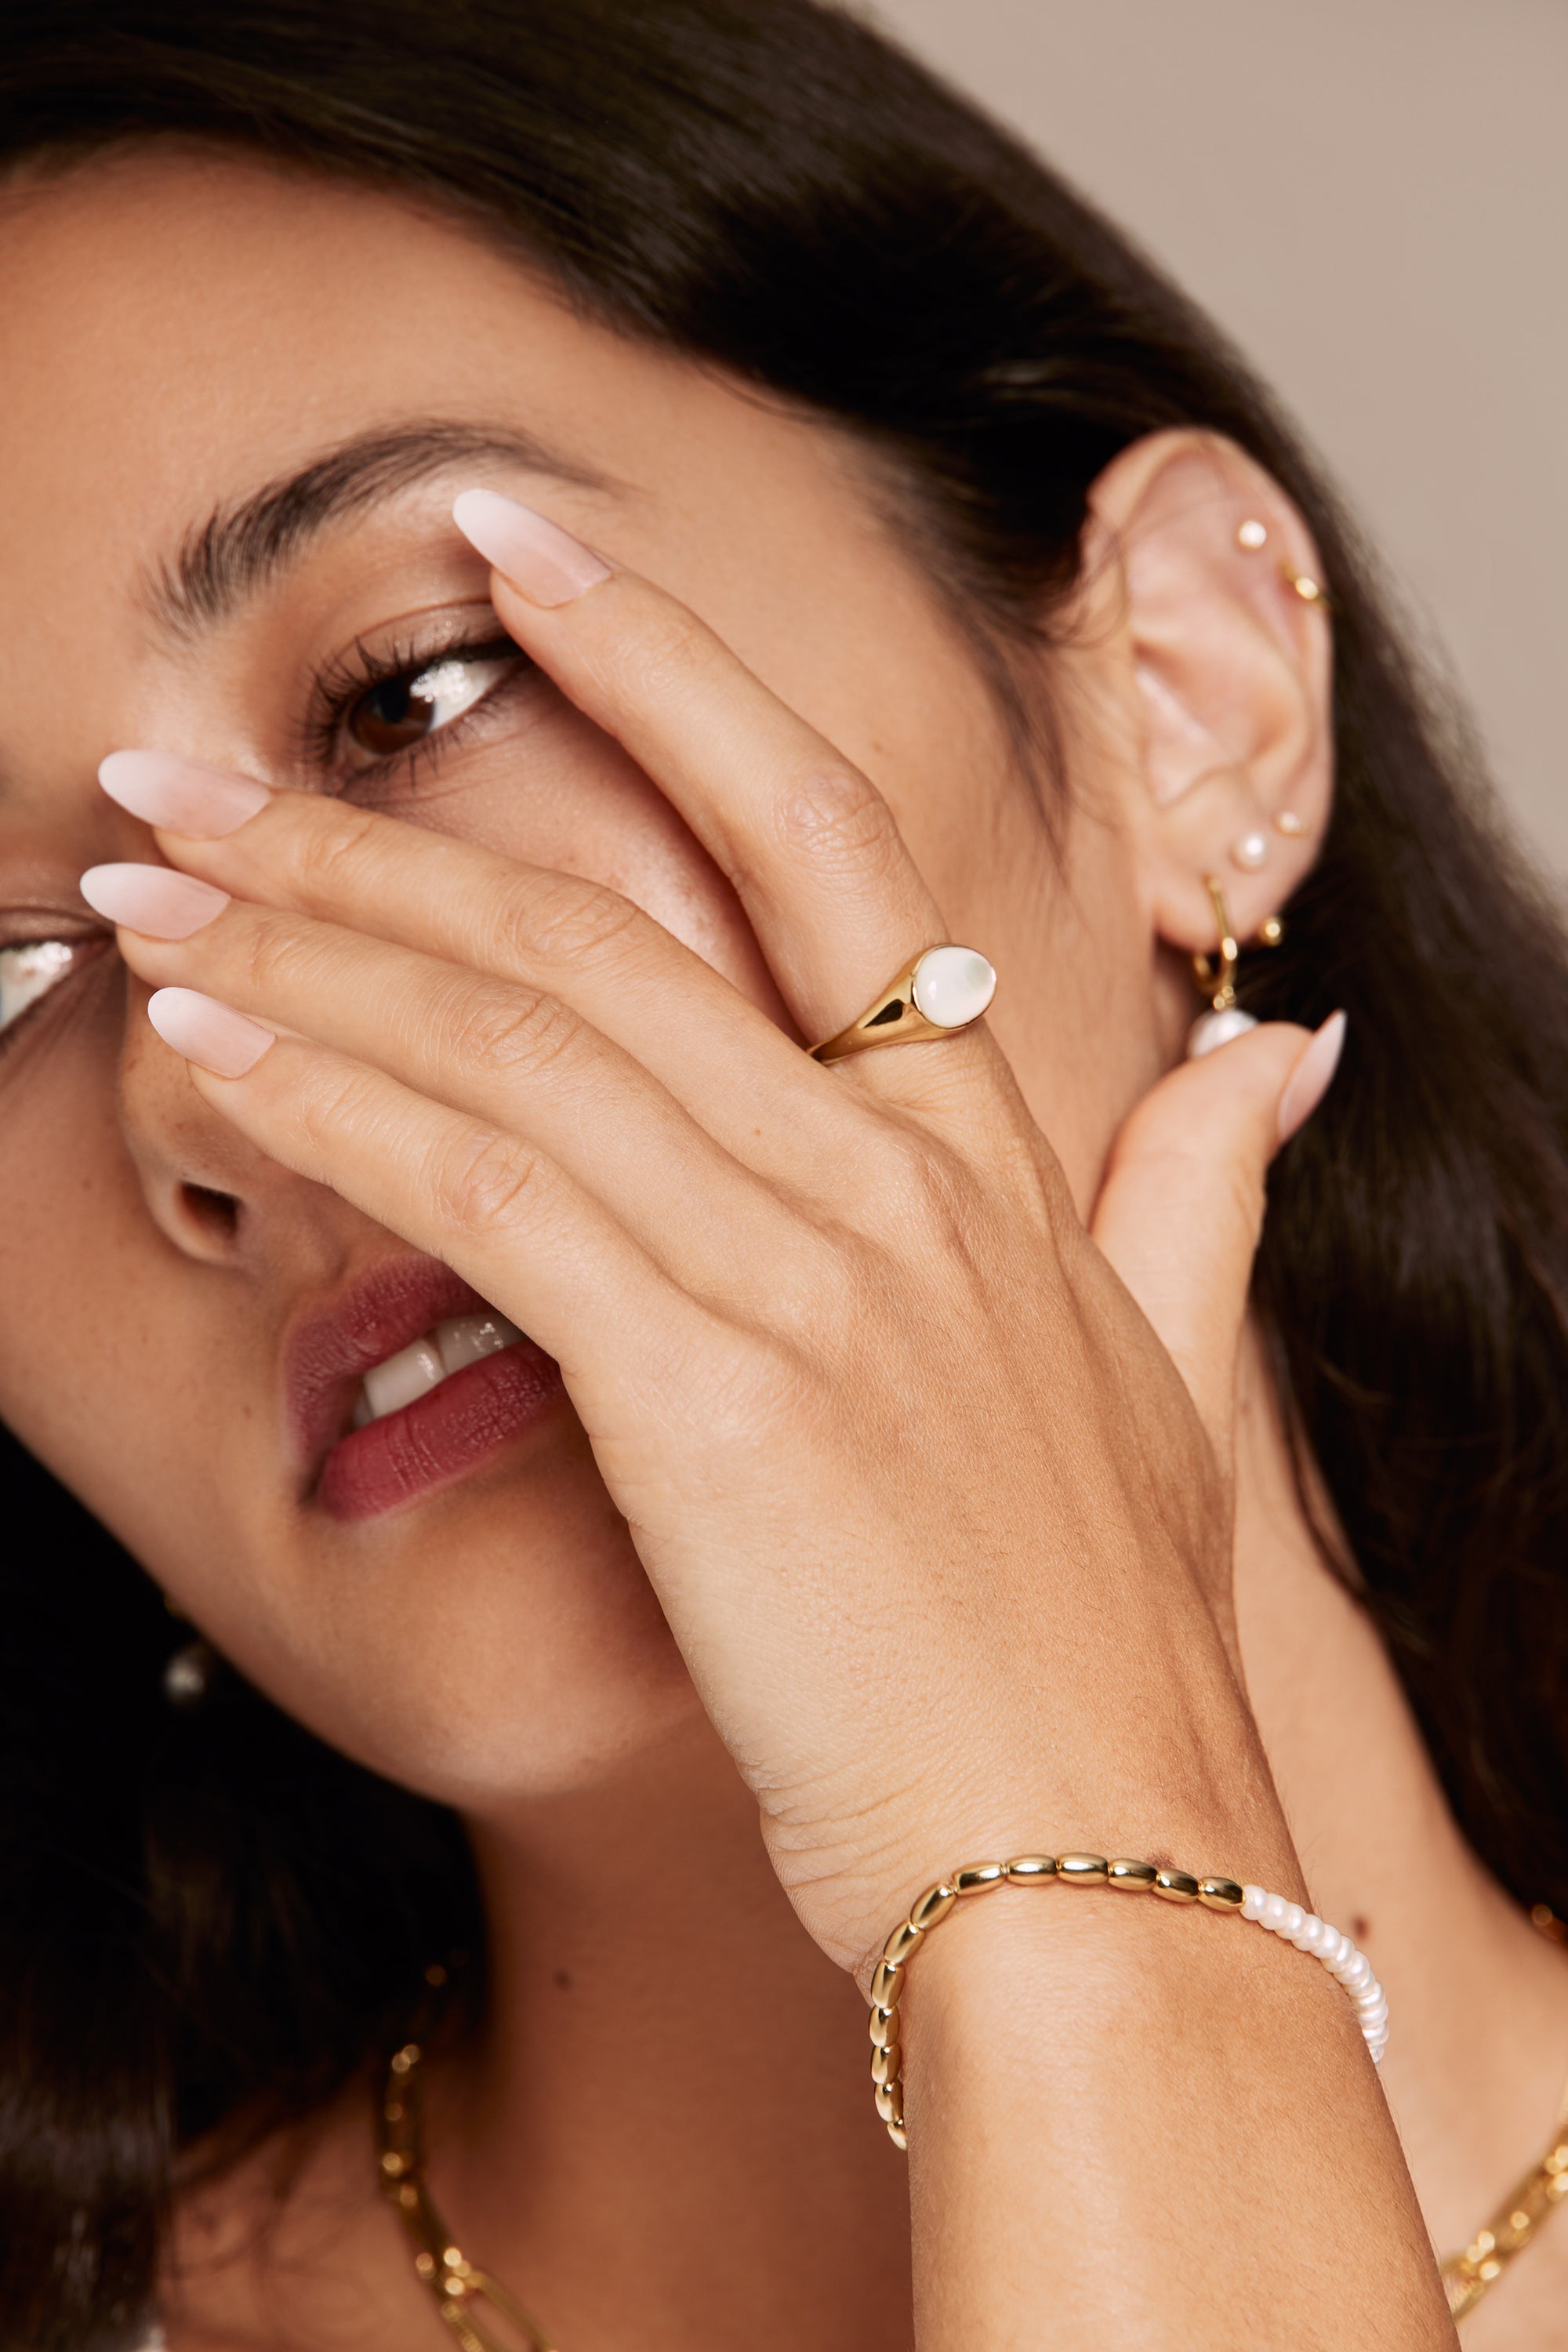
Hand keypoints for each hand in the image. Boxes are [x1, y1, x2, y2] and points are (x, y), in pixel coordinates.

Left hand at [92, 505, 1339, 1977]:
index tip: (514, 561)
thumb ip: (1198, 1190)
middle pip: (607, 925)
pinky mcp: (715, 1390)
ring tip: (146, 887)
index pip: (817, 838)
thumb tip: (1278, 1049)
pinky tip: (206, 1045)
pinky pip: (487, 1189)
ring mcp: (808, 1268)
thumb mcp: (1183, 1377)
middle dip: (368, 835)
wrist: (1104, 1862)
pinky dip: (334, 1099)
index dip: (666, 673)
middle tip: (188, 777)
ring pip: (520, 1036)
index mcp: (986, 1149)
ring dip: (306, 945)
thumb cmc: (1102, 1639)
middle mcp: (892, 1172)